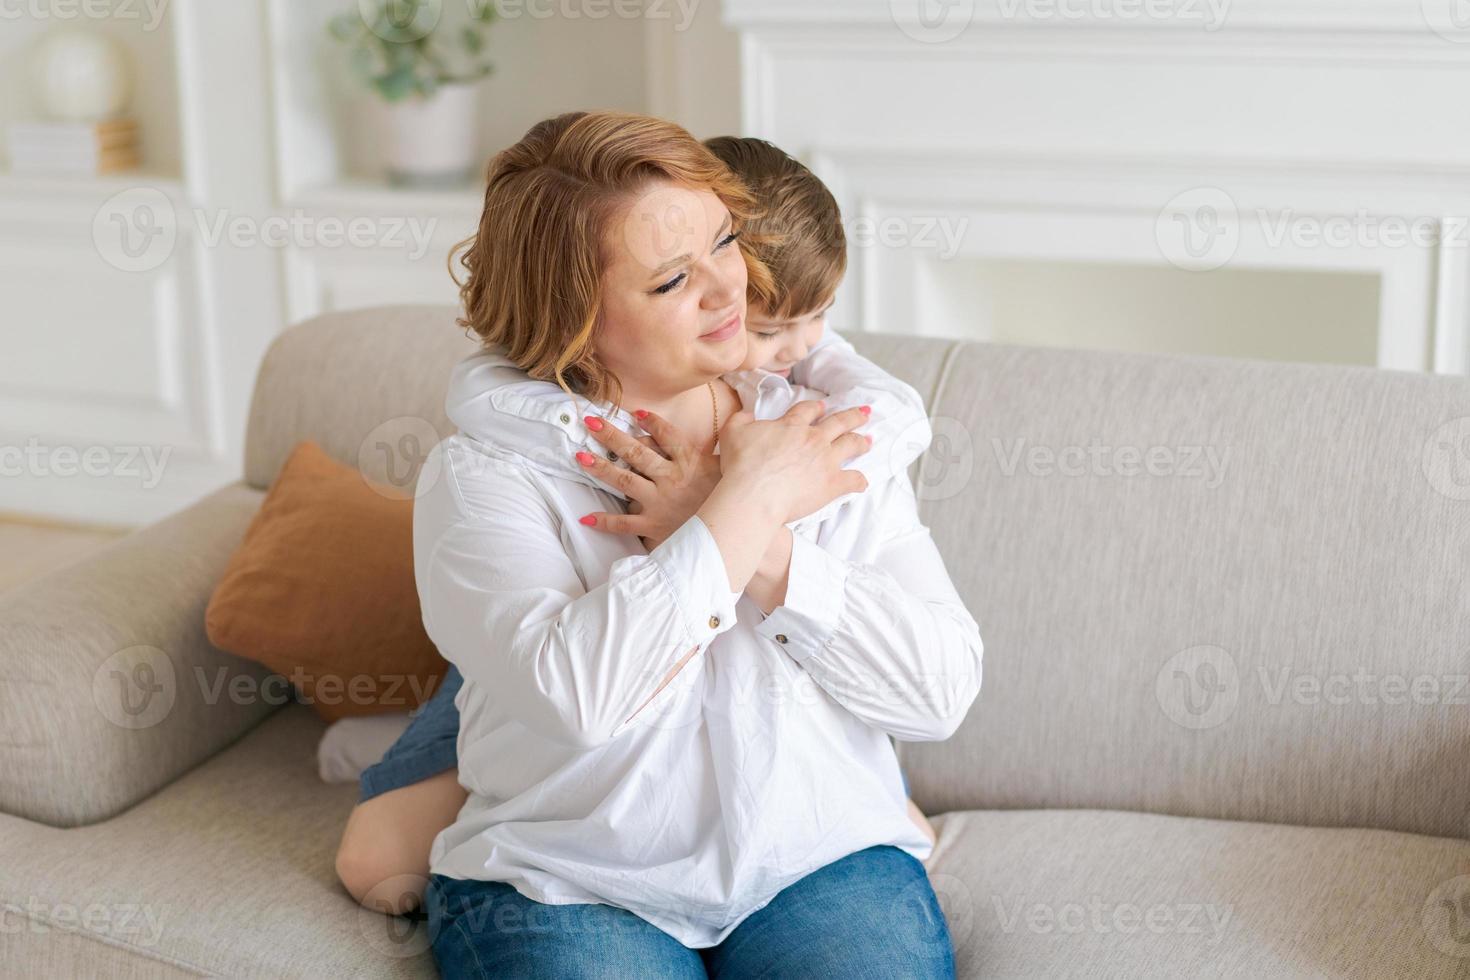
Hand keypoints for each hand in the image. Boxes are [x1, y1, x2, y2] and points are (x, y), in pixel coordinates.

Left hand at [574, 411, 722, 551]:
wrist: (728, 536)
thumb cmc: (726, 502)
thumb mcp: (729, 470)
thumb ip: (725, 446)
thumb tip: (743, 417)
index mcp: (690, 463)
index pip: (668, 437)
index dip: (653, 422)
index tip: (636, 412)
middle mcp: (672, 479)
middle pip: (637, 453)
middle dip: (612, 437)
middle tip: (591, 423)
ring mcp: (660, 503)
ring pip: (625, 482)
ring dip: (601, 468)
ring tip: (580, 457)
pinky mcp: (653, 526)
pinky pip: (624, 523)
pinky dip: (605, 522)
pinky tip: (586, 518)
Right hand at [717, 399, 872, 525]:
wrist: (755, 494)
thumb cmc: (741, 465)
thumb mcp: (732, 433)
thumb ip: (741, 419)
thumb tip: (748, 414)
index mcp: (792, 425)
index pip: (809, 410)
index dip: (817, 407)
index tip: (823, 406)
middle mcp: (814, 439)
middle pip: (839, 422)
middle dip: (854, 415)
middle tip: (865, 412)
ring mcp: (826, 460)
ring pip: (851, 444)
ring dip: (861, 441)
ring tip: (869, 440)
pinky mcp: (832, 483)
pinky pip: (854, 479)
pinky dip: (860, 481)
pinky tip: (863, 482)